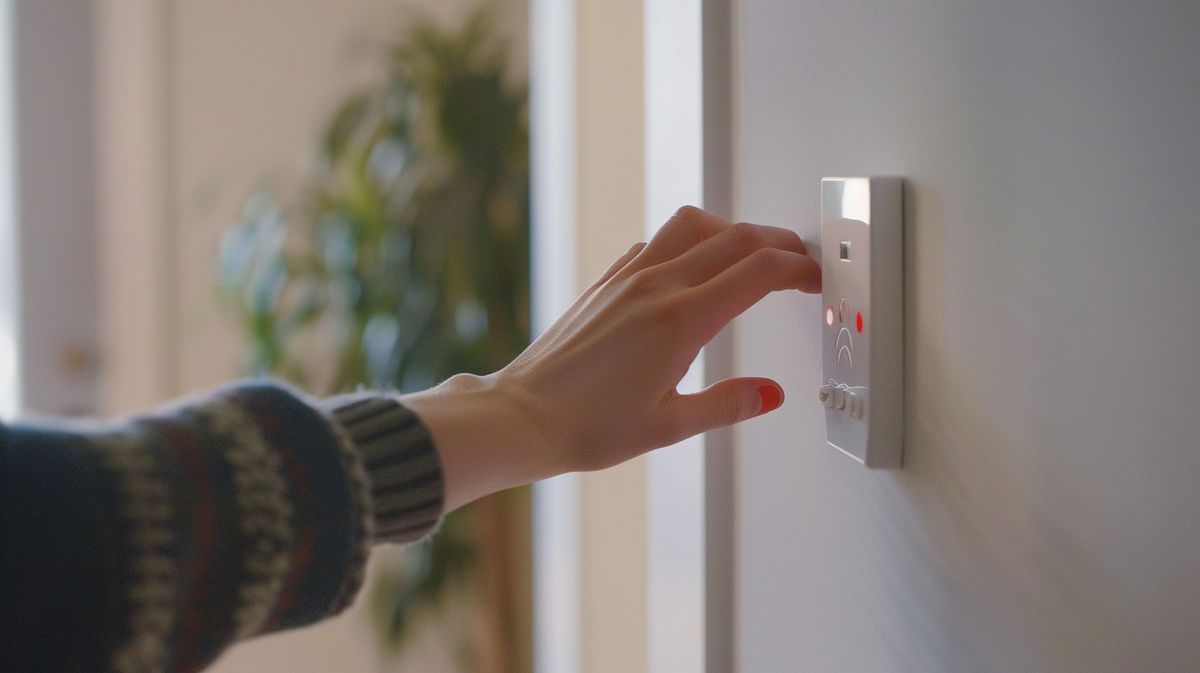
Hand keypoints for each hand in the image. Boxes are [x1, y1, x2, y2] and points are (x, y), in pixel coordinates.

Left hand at [401, 206, 820, 511]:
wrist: (522, 416)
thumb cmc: (585, 427)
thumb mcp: (670, 427)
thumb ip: (727, 404)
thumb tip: (770, 394)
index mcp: (681, 321)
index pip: (757, 271)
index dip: (797, 268)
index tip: (815, 278)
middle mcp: (656, 287)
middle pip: (736, 237)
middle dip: (779, 243)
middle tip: (801, 261)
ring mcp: (627, 278)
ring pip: (694, 224)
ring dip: (733, 229)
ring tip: (752, 252)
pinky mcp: (606, 281)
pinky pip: (657, 241)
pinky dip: (689, 240)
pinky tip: (694, 265)